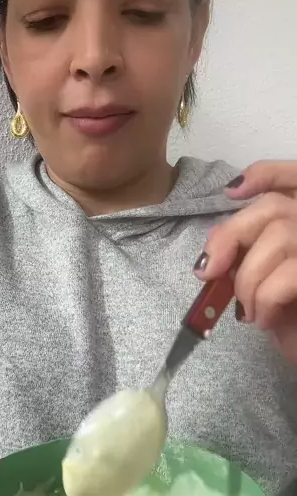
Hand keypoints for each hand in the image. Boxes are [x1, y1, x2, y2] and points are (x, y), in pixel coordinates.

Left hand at [194, 161, 296, 362]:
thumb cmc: (296, 322)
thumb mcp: (267, 282)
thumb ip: (250, 251)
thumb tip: (215, 243)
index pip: (295, 177)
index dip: (267, 173)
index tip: (232, 191)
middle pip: (275, 206)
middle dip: (231, 236)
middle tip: (206, 272)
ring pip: (278, 236)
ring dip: (248, 278)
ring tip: (247, 310)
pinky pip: (289, 273)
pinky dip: (265, 298)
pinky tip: (264, 319)